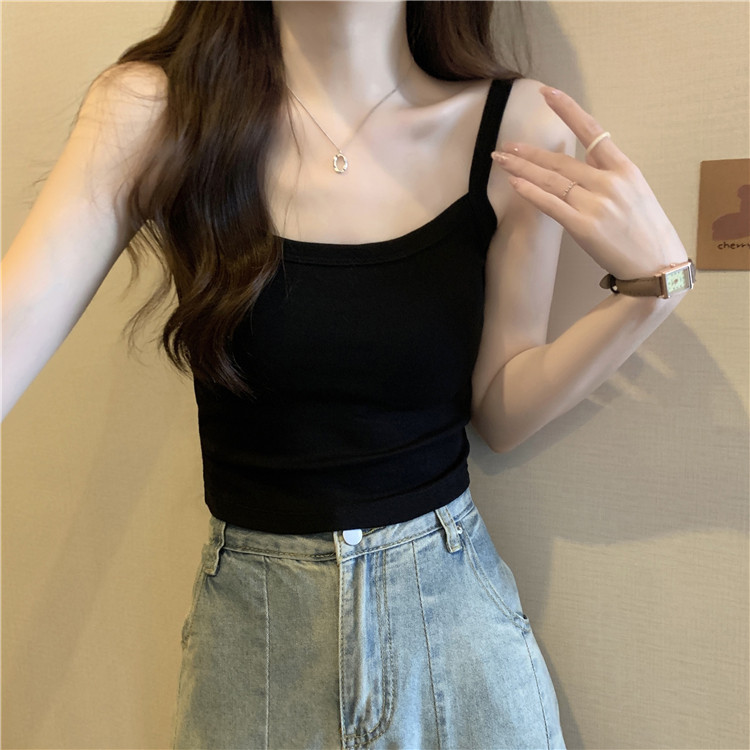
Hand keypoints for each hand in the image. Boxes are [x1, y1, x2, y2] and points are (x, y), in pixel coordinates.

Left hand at [491, 86, 687, 279]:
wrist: (656, 264)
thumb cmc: (644, 229)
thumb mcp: (635, 190)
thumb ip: (608, 171)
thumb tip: (583, 156)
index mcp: (624, 168)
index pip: (592, 130)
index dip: (568, 110)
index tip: (547, 93)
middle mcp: (609, 182)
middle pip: (561, 161)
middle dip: (528, 153)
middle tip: (505, 146)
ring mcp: (596, 204)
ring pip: (552, 180)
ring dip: (522, 170)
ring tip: (501, 161)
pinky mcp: (584, 227)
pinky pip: (551, 205)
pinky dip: (531, 192)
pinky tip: (515, 183)